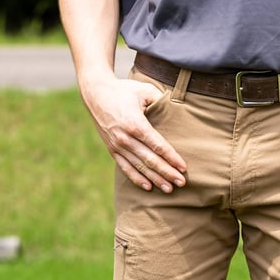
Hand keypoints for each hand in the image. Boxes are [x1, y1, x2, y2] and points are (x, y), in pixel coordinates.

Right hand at [80, 76, 186, 193]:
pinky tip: (148, 186)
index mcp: (135, 124)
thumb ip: (160, 100)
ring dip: (155, 179)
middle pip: (150, 160)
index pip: (157, 145)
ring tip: (169, 189)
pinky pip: (125, 167)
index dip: (171, 158)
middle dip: (167, 172)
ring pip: (139, 167)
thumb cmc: (123, 90)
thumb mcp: (144, 89)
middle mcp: (125, 138)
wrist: (95, 94)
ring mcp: (117, 145)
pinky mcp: (112, 149)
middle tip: (182, 183)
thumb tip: (177, 108)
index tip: (183, 167)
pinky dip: (136, 178)